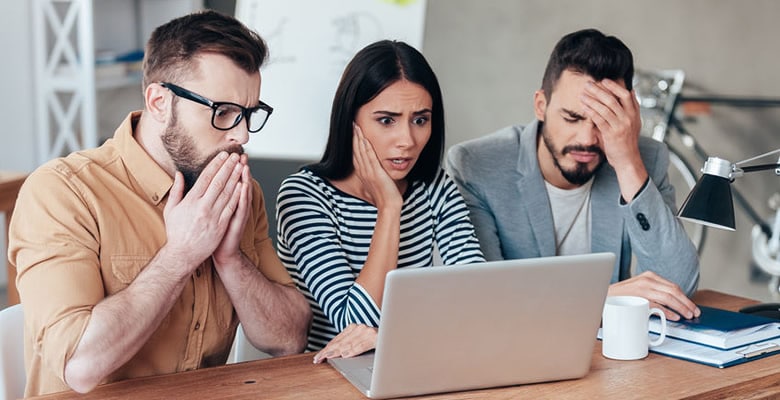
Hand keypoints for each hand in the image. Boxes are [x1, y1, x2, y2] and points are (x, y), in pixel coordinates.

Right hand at [163, 152, 243, 269]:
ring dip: (235, 178)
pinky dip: (237, 195)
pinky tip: (243, 186)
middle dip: (228, 167)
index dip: (216, 165)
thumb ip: (177, 190)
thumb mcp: (171, 209)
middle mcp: (202, 207)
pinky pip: (231, 207)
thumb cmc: (176, 232)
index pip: (205, 178)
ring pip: (227, 193)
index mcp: (190, 201)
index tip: (223, 156)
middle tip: (235, 156)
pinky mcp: (221, 225)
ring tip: (241, 166)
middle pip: (218, 182)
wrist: (183, 254)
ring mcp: (212, 216)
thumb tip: (179, 174)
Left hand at [213, 153, 251, 265]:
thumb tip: (204, 185)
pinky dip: (243, 197)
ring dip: (244, 179)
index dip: (229, 168)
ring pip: (242, 193)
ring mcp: (238, 213)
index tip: (229, 155)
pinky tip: (244, 187)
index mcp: (225, 202)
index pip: (229, 181)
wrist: (221, 253)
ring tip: (245, 166)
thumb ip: (209, 198)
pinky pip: (241, 207)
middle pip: (238, 183)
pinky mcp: (238, 222)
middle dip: (239, 169)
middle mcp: (234, 206)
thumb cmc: (214, 234)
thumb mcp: (211, 213)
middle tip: (241, 155)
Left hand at [313, 324, 377, 363]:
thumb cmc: (377, 340)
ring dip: (337, 351)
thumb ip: (350, 344)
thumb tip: (337, 354)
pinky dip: (353, 350)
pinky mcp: (375, 336)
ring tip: (327, 357)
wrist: (394, 334)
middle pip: (341, 342)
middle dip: (328, 351)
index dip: (327, 348)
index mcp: (355, 328)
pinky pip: (361, 345)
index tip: (319, 356)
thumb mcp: (361, 341)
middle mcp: (360, 328)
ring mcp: (367, 331)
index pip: (337, 340)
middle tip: (318, 358)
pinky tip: (345, 354)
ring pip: (349, 344)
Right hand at [352, 124, 402, 209]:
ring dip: (358, 138)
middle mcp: (363, 172)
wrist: (389, 205)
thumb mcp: (378, 182)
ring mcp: (368, 172)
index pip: (356, 154)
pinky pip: (369, 157)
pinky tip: (365, 138)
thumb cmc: (386, 195)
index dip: (354, 142)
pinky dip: (366, 147)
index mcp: (363, 173)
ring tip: (356, 126)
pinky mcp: (375, 173)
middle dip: (354, 136)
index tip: (354, 132)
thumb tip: (378, 167)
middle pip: (356, 151)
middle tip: (353, 124)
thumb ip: (376, 173)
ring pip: (361, 152)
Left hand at [581, 79, 646, 198]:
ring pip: (605, 108)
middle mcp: (629, 118)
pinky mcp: (612, 134)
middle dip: (599, 90)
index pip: (626, 94)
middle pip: (613, 99)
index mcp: (634, 114)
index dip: (614, 86)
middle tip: (588, 84)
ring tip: (583, 94)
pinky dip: (591, 111)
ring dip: (592, 99)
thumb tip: (631, 91)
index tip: (603, 80)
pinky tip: (584, 106)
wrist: (628, 160)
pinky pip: (600, 119)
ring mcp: (621, 126)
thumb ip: (630, 108)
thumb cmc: (627, 141)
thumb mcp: (633, 123)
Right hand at [608, 271, 700, 320]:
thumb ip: (653, 293)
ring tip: (688, 315)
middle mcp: (647, 280)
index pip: (673, 286)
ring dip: (682, 307)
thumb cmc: (620, 297)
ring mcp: (643, 288)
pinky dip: (669, 311)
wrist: (601, 298)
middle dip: (687, 303)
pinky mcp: (639, 298)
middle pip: (674, 291)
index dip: (685, 297)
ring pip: (669, 297)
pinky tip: (675, 316)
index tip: (692, 306)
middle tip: (694, 312)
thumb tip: (672, 305)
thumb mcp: (638, 290)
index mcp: (649, 276)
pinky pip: (658, 305)